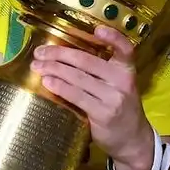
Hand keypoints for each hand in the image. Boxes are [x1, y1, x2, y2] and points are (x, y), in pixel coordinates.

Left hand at [31, 26, 155, 169]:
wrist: (132, 139)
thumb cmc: (120, 107)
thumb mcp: (120, 85)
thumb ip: (102, 71)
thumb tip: (65, 54)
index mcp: (127, 70)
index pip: (125, 49)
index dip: (113, 37)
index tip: (98, 29)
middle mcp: (122, 81)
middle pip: (86, 60)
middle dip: (59, 53)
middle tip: (40, 52)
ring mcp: (112, 98)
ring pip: (77, 77)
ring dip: (53, 69)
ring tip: (37, 66)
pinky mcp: (102, 113)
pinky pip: (76, 95)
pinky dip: (59, 86)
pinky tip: (47, 81)